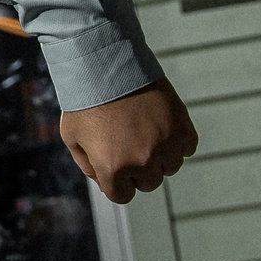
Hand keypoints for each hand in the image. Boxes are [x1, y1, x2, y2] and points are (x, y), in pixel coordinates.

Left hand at [60, 77, 197, 203]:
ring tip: (142, 131)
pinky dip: (177, 141)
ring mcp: (166, 144)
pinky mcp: (182, 127)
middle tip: (126, 143)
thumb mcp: (73, 138)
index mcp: (113, 169)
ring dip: (159, 156)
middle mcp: (143, 162)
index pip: (122, 196)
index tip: (112, 163)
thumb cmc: (85, 101)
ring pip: (170, 167)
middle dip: (137, 169)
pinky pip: (187, 148)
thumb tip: (106, 184)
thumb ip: (89, 166)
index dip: (115, 181)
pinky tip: (160, 126)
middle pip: (148, 183)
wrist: (105, 65)